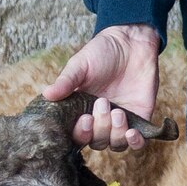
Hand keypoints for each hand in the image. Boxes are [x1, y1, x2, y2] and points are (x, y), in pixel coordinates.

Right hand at [44, 25, 162, 150]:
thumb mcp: (80, 65)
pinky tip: (132, 133)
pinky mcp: (140, 119)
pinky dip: (135, 143)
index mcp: (81, 111)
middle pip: (96, 141)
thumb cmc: (102, 52)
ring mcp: (120, 122)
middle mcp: (100, 120)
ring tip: (118, 112)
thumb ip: (66, 82)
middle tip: (102, 103)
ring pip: (115, 144)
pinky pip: (137, 143)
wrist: (131, 41)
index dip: (80, 133)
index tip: (85, 118)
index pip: (76, 135)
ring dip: (115, 133)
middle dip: (99, 128)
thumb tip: (46, 95)